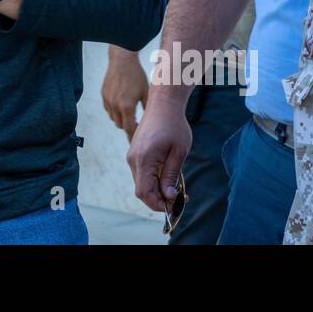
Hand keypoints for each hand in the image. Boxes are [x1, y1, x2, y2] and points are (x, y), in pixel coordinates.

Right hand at [102, 48, 148, 137]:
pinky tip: (121, 104)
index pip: (129, 129)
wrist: (122, 60)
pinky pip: (108, 109)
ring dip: (120, 119)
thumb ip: (147, 108)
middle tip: (136, 125)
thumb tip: (150, 120)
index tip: (138, 138)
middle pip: (120, 125)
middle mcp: (115, 105)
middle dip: (128, 127)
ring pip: (113, 118)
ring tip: (129, 114)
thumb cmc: (136, 75)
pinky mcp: (103, 95)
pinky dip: (114, 111)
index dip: (134, 135)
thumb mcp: (146, 92)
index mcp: (127, 107)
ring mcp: (107, 100)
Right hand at [126, 96, 191, 212]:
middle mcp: (133, 159)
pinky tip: (168, 175)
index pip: (144, 193)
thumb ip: (171, 176)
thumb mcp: (179, 152)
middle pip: (142, 190)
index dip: (158, 205)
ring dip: (157, 190)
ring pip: (142, 183)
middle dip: (160, 199)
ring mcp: (132, 156)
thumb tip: (169, 197)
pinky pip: (142, 174)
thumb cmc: (174, 125)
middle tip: (180, 198)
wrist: (163, 104)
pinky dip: (154, 180)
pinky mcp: (135, 153)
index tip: (174, 206)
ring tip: (176, 186)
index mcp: (144, 159)